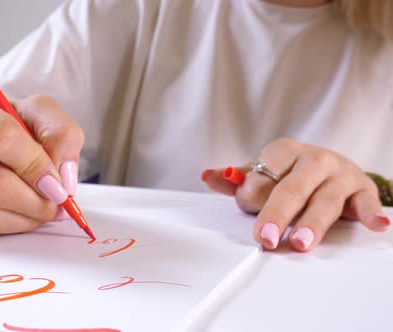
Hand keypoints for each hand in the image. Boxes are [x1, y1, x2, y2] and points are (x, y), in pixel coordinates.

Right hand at [0, 83, 83, 235]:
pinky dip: (3, 227)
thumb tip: (63, 180)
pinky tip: (15, 214)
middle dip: (34, 201)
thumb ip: (62, 135)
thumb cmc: (4, 121)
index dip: (36, 166)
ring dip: (22, 219)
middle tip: (56, 204)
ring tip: (40, 210)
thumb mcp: (37, 112)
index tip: (59, 184)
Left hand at [202, 138, 390, 251]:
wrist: (330, 167)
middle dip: (276, 214)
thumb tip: (208, 175)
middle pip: (292, 189)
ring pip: (324, 201)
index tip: (247, 208)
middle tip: (264, 238)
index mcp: (283, 150)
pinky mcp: (361, 188)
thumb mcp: (262, 172)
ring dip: (312, 223)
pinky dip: (371, 212)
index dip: (252, 197)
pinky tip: (376, 224)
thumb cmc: (289, 173)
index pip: (262, 176)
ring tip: (300, 243)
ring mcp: (339, 173)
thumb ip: (235, 178)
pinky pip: (366, 201)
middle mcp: (313, 158)